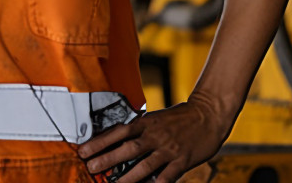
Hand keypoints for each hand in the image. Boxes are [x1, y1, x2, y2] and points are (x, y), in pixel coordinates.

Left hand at [77, 97, 231, 182]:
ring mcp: (168, 148)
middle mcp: (154, 135)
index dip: (100, 141)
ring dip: (128, 177)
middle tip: (91, 167)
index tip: (83, 149)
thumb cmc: (179, 117)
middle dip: (107, 158)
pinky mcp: (183, 160)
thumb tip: (121, 139)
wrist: (208, 113)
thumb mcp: (156, 119)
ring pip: (145, 165)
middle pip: (127, 148)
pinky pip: (168, 176)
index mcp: (146, 122)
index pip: (118, 131)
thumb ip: (141, 130)